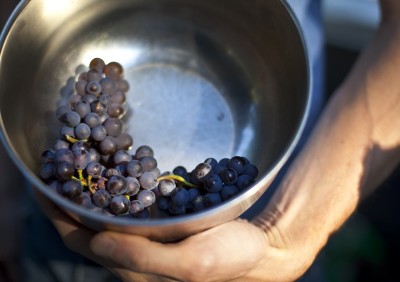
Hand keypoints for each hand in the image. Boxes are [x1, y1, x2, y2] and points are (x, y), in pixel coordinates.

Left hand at [36, 191, 311, 281]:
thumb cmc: (230, 258)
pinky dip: (113, 190)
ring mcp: (148, 240)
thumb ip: (145, 256)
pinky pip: (127, 208)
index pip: (82, 241)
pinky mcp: (162, 227)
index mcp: (136, 268)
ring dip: (86, 194)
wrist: (260, 249)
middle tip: (53, 168)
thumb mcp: (190, 262)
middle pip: (86, 227)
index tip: (41, 184)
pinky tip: (113, 172)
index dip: (58, 215)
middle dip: (65, 200)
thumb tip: (96, 241)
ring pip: (104, 216)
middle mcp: (136, 255)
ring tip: (75, 166)